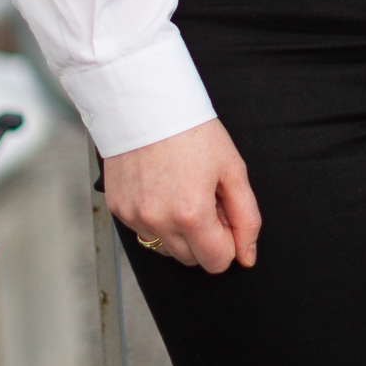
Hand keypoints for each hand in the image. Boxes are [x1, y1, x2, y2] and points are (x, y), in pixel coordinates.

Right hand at [103, 120, 261, 273]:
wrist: (147, 104)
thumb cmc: (192, 131)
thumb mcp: (232, 170)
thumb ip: (246, 217)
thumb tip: (247, 255)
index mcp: (191, 214)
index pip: (217, 262)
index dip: (228, 240)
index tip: (225, 213)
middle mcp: (159, 222)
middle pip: (192, 259)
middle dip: (205, 236)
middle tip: (206, 197)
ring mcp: (134, 217)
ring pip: (166, 248)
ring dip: (179, 232)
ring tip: (183, 191)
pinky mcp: (118, 209)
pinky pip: (144, 231)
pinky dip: (157, 219)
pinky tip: (162, 188)